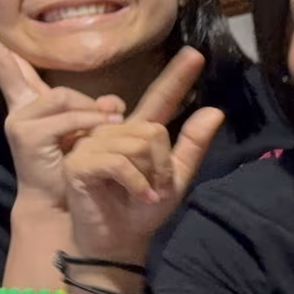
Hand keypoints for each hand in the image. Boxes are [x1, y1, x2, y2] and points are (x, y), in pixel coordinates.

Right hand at [0, 6, 125, 210]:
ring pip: (62, 95)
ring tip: (112, 122)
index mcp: (31, 103)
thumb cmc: (79, 167)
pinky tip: (107, 127)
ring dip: (91, 108)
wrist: (65, 203)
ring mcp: (19, 121)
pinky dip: (92, 122)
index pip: (10, 64)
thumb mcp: (93, 132)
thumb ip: (99, 112)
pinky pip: (68, 117)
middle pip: (3, 64)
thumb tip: (112, 102)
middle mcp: (20, 108)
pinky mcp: (26, 135)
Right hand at [62, 61, 222, 261]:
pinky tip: (138, 197)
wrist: (118, 239)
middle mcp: (113, 132)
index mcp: (138, 133)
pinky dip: (137, 183)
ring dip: (150, 175)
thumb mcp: (176, 178)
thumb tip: (215, 110)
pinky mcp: (79, 162)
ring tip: (145, 194)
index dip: (177, 76)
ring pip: (137, 144)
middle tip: (157, 187)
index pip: (159, 98)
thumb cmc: (142, 210)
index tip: (196, 53)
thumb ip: (192, 145)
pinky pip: (119, 162)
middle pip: (153, 129)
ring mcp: (92, 144)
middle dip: (163, 163)